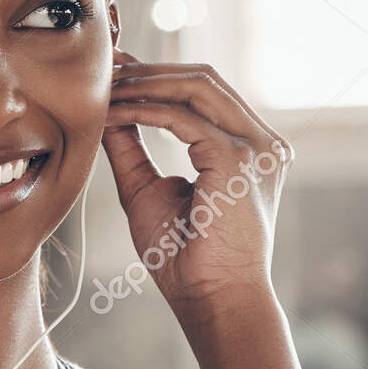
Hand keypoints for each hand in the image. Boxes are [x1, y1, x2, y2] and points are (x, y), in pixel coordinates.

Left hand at [101, 48, 292, 320]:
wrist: (212, 301)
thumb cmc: (185, 260)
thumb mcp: (147, 191)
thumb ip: (131, 149)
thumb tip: (106, 112)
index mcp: (249, 149)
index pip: (206, 92)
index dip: (158, 74)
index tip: (117, 70)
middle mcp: (261, 143)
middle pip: (205, 78)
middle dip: (150, 69)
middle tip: (107, 67)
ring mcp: (255, 148)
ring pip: (198, 86)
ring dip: (146, 83)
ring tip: (107, 90)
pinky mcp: (238, 160)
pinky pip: (183, 119)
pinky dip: (144, 111)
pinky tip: (115, 115)